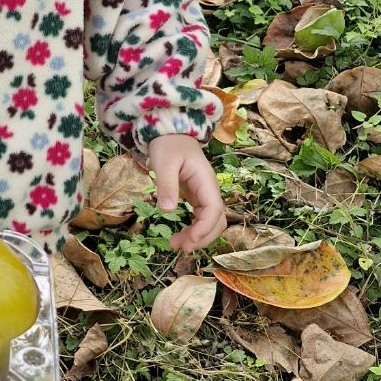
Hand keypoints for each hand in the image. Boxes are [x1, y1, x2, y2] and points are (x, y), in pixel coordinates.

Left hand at [147, 135, 226, 251]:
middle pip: (217, 220)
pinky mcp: (196, 197)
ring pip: (210, 222)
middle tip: (180, 247)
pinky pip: (201, 218)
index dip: (205, 227)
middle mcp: (209, 190)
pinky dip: (193, 230)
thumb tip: (167, 210)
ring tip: (176, 245)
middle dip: (202, 237)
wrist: (169, 133)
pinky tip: (180, 236)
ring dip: (198, 236)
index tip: (190, 239)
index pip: (214, 209)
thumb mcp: (164, 162)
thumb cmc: (167, 145)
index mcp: (206, 181)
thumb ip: (166, 185)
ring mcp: (204, 194)